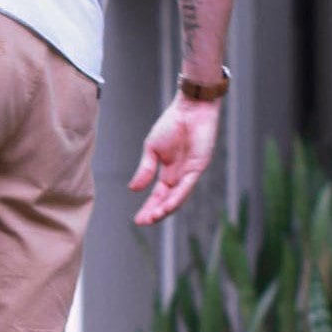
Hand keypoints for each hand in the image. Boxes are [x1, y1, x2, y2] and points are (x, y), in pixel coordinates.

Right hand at [129, 95, 221, 224]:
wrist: (189, 109)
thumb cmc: (172, 124)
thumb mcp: (151, 149)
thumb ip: (145, 170)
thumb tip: (133, 189)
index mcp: (168, 171)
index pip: (158, 195)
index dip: (148, 207)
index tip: (137, 220)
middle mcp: (180, 176)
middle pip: (167, 200)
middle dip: (155, 212)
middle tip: (142, 222)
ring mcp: (190, 173)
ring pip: (178, 197)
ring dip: (166, 209)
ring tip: (153, 218)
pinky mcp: (198, 167)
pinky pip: (187, 186)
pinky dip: (177, 197)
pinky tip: (167, 205)